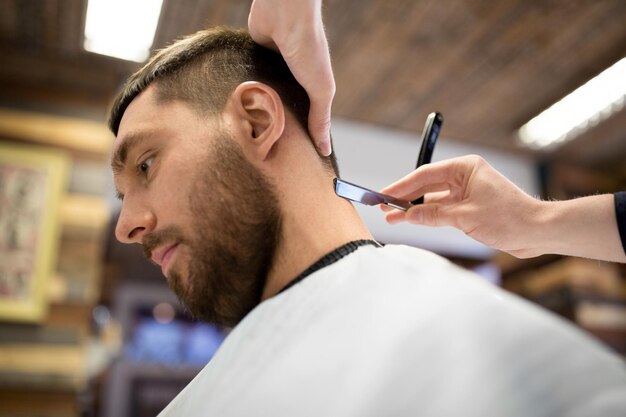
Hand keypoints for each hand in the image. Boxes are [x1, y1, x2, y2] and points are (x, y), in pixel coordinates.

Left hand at [249, 0, 334, 155]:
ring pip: (261, 100)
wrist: (285, 14)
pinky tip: (233, 110)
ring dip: (255, 113)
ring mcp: (270, 72)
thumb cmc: (308, 49)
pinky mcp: (252, 62)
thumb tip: (324, 150)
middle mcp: (290, 82)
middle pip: (280, 112)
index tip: (289, 159)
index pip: (304, 119)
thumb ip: (320, 118)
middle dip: (273, 129)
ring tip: (244, 136)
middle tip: (262, 154)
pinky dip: (242, 93)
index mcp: (309, 88)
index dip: (298, 138)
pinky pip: (247, 83)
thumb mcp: (320, 89)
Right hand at [380, 155, 624, 261]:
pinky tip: (414, 220)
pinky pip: (443, 208)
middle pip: (426, 185)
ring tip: (393, 216)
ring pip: (433, 198)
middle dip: (405, 198)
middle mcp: (465, 176)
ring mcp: (468, 191)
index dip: (401, 187)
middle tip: (383, 206)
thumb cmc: (509, 218)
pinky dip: (429, 215)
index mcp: (465, 168)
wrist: (538, 231)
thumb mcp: (465, 217)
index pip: (424, 175)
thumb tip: (407, 215)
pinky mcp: (471, 206)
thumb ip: (433, 215)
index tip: (384, 195)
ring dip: (415, 209)